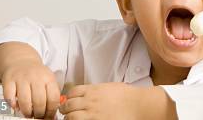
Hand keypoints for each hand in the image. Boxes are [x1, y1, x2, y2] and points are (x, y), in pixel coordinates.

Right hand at [1, 58, 59, 118]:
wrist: (21, 61)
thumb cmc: (37, 75)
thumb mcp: (48, 81)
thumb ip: (51, 96)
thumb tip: (53, 116)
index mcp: (48, 78)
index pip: (53, 98)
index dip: (51, 111)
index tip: (49, 116)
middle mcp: (35, 77)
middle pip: (39, 101)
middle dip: (39, 114)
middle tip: (38, 116)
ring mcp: (21, 78)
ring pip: (25, 101)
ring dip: (27, 112)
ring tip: (28, 114)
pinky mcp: (8, 80)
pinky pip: (9, 97)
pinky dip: (13, 105)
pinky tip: (17, 106)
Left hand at [59, 83, 174, 119]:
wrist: (138, 105)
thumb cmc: (128, 96)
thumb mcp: (110, 87)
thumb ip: (97, 90)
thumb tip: (89, 93)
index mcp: (93, 90)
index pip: (72, 92)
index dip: (69, 97)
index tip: (69, 101)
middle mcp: (90, 101)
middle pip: (68, 105)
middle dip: (65, 109)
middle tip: (66, 112)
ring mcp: (92, 114)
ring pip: (71, 117)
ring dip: (69, 119)